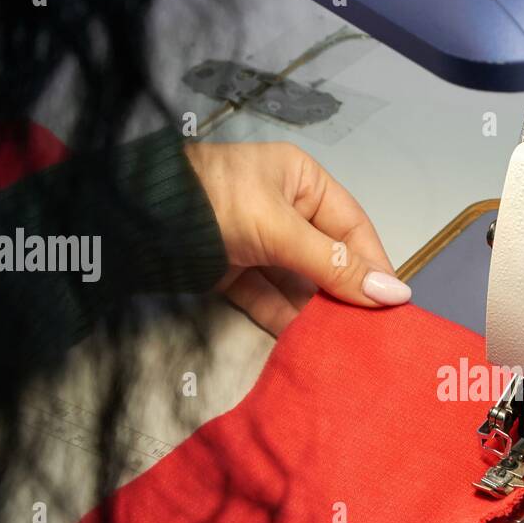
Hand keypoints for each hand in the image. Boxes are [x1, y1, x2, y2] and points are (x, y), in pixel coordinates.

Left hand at [183, 141, 409, 334]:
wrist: (130, 219)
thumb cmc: (211, 202)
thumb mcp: (280, 229)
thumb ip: (335, 264)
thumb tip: (392, 294)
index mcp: (300, 180)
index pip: (352, 226)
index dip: (373, 264)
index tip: (393, 304)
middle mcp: (283, 209)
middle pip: (327, 258)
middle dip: (346, 294)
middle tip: (371, 330)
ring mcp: (256, 242)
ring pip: (298, 283)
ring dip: (317, 312)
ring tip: (342, 342)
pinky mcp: (232, 272)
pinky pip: (268, 299)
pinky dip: (284, 320)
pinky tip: (305, 342)